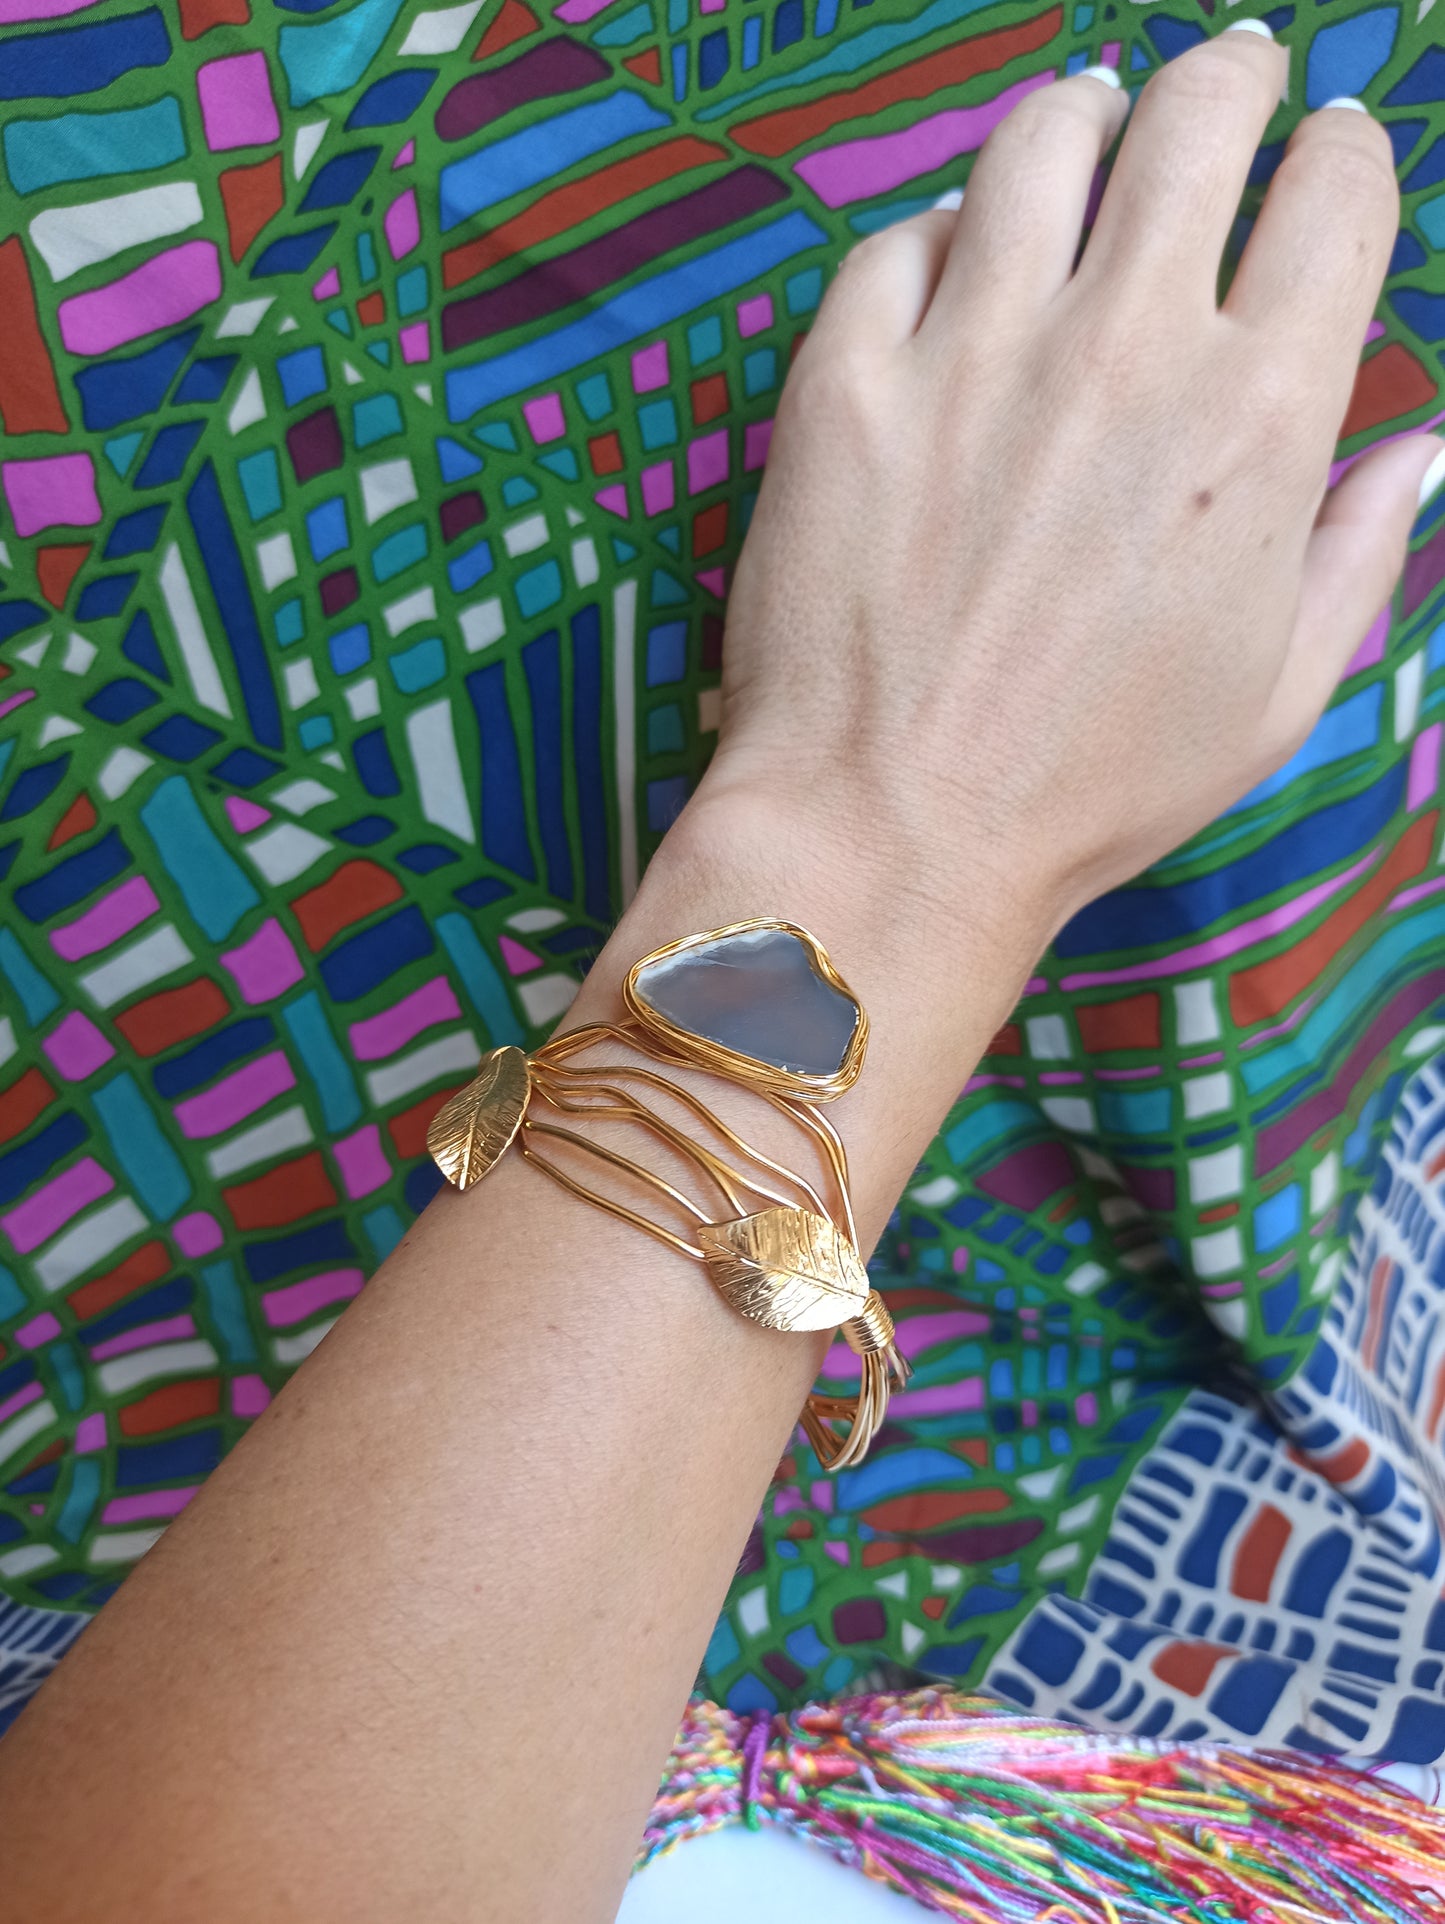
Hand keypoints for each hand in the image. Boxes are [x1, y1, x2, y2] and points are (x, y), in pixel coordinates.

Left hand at [701, 28, 1438, 935]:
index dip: (1341, 153)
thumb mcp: (1274, 696)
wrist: (893, 831)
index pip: (1334, 198)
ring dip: (1085, 113)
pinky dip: (942, 228)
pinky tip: (958, 253)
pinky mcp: (847, 379)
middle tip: (1226, 82)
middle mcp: (1123, 352)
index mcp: (1256, 422)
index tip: (1325, 154)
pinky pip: (901, 239)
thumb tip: (1421, 446)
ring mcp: (973, 353)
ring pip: (1042, 139)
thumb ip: (1358, 551)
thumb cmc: (1092, 788)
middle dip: (1231, 79)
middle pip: (1198, 120)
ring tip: (1090, 122)